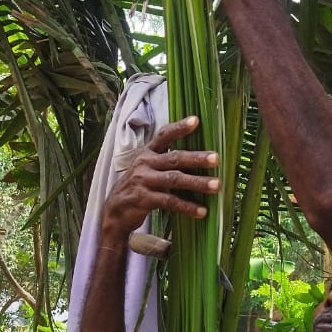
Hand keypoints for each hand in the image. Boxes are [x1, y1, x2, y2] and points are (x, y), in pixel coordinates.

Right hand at [102, 116, 219, 240]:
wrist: (115, 210)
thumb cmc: (139, 186)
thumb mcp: (148, 168)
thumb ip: (167, 161)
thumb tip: (199, 157)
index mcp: (147, 152)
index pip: (164, 135)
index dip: (179, 127)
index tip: (196, 120)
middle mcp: (145, 163)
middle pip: (174, 158)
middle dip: (197, 158)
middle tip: (216, 159)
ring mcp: (143, 181)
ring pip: (174, 179)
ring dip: (197, 182)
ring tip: (216, 186)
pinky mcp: (143, 199)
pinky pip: (169, 202)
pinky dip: (187, 207)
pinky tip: (202, 211)